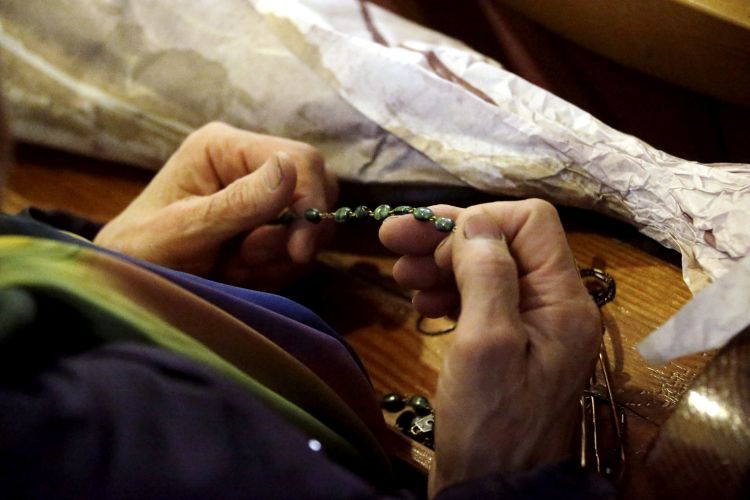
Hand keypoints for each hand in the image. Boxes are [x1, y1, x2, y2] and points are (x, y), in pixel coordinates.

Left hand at [94, 122, 336, 289]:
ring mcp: (262, 196)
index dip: (310, 203)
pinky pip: (298, 251)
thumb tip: (290, 167)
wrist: (128, 287)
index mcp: (225, 147)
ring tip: (229, 268)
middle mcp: (249, 164)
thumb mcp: (185, 230)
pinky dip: (274, 271)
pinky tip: (236, 274)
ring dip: (277, 259)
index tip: (299, 251)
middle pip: (316, 190)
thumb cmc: (142, 252)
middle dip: (289, 236)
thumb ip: (238, 202)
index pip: (301, 160)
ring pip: (312, 226)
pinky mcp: (268, 227)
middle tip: (245, 260)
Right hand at [379, 200, 600, 496]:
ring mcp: (532, 326)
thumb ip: (487, 275)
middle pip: (504, 242)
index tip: (432, 242)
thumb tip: (476, 223)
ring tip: (398, 274)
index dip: (479, 221)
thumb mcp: (485, 344)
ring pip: (487, 269)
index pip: (531, 222)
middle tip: (393, 238)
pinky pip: (480, 299)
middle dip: (448, 237)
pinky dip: (448, 292)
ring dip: (441, 264)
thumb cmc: (489, 423)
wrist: (492, 490)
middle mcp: (554, 305)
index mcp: (563, 299)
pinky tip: (419, 303)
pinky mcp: (510, 344)